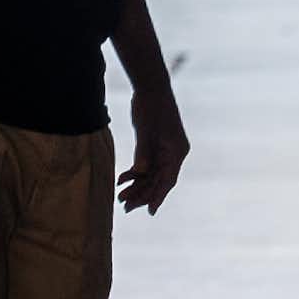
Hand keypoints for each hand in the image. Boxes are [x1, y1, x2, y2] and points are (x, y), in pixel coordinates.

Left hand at [120, 88, 189, 214]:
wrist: (150, 87)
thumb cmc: (151, 106)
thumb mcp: (146, 131)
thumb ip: (143, 153)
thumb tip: (140, 173)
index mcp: (177, 152)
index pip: (167, 179)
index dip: (158, 196)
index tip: (150, 211)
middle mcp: (173, 154)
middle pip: (158, 180)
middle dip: (142, 194)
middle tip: (125, 207)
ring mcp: (164, 151)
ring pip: (151, 175)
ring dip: (137, 186)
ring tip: (121, 197)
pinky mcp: (155, 147)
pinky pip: (146, 165)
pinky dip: (134, 173)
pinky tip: (122, 180)